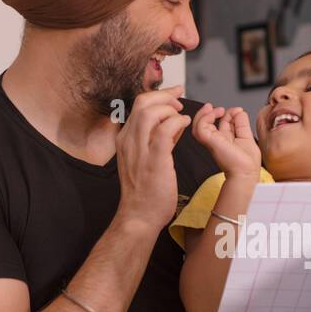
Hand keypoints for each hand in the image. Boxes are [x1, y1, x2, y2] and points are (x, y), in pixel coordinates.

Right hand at [115, 84, 189, 231]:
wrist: (139, 216)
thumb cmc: (145, 192)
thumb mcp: (145, 159)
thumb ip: (158, 139)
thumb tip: (173, 124)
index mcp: (125, 139)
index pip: (138, 105)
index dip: (158, 95)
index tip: (174, 95)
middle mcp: (129, 141)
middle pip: (142, 102)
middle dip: (164, 96)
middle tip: (180, 101)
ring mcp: (139, 150)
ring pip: (150, 112)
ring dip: (170, 108)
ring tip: (182, 115)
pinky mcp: (154, 160)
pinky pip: (164, 130)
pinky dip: (177, 122)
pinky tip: (185, 125)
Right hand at [192, 103, 259, 179]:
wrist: (245, 172)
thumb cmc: (247, 163)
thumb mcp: (247, 136)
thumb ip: (242, 123)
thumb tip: (239, 110)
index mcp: (227, 139)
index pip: (222, 122)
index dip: (228, 113)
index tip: (237, 111)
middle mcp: (218, 139)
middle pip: (207, 123)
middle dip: (211, 112)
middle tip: (221, 109)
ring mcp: (212, 140)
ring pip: (198, 125)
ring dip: (204, 114)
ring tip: (215, 109)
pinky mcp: (209, 141)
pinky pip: (199, 127)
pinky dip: (204, 118)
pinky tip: (214, 115)